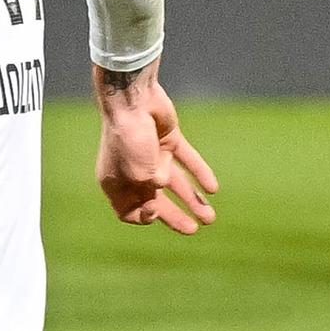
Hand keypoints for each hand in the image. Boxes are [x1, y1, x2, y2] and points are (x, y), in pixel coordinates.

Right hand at [93, 66, 217, 231]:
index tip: (155, 213)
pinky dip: (199, 173)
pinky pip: (186, 160)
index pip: (129, 211)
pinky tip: (213, 188)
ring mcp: (152, 155)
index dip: (144, 217)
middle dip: (174, 216)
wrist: (133, 100)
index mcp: (116, 183)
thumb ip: (149, 196)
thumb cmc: (129, 140)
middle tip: (194, 229)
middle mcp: (133, 171)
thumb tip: (158, 207)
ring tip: (209, 217)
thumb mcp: (139, 176)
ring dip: (191, 200)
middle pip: (155, 200)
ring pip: (175, 183)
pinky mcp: (168, 140)